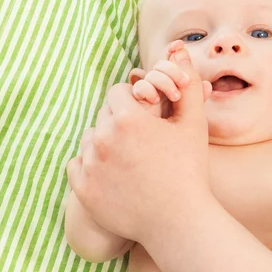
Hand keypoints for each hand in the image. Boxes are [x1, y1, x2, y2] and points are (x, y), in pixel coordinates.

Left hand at [66, 42, 212, 243]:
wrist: (179, 222)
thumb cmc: (190, 170)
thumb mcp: (193, 124)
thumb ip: (186, 84)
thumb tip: (179, 50)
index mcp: (127, 117)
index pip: (118, 93)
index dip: (135, 103)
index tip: (148, 120)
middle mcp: (102, 138)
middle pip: (103, 115)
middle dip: (120, 122)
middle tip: (143, 143)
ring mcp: (90, 165)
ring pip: (90, 139)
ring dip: (105, 143)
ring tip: (131, 161)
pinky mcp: (83, 190)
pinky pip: (78, 164)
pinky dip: (92, 167)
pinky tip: (115, 176)